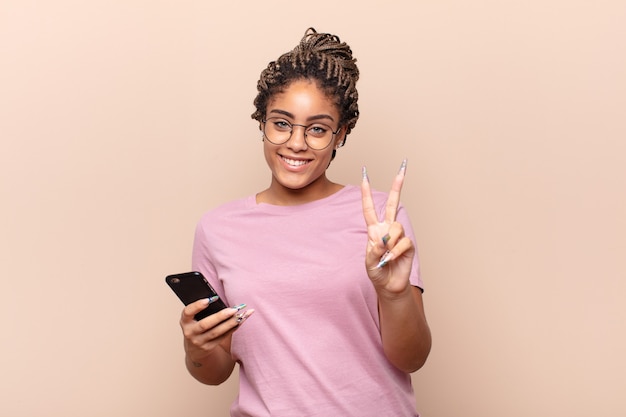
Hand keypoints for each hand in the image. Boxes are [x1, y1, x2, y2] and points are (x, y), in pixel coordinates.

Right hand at [180, 299, 252, 361]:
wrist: (194, 348)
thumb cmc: (196, 326)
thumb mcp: (193, 318)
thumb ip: (202, 310)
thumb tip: (219, 299)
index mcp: (185, 321)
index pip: (188, 312)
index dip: (197, 306)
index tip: (209, 299)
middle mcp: (190, 332)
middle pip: (205, 324)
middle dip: (221, 316)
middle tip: (234, 309)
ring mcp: (199, 341)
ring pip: (216, 332)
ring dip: (230, 323)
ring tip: (241, 315)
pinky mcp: (209, 347)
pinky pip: (223, 337)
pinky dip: (233, 328)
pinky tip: (241, 320)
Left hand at [361, 159, 414, 295]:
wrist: (388, 285)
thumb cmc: (376, 271)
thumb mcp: (368, 261)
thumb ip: (374, 249)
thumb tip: (384, 239)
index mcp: (374, 230)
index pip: (369, 208)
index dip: (366, 193)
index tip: (365, 176)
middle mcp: (387, 229)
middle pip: (392, 204)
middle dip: (397, 187)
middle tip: (402, 169)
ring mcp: (398, 236)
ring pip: (396, 227)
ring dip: (390, 242)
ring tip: (386, 255)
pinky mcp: (408, 245)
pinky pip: (403, 242)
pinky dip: (396, 251)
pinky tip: (392, 259)